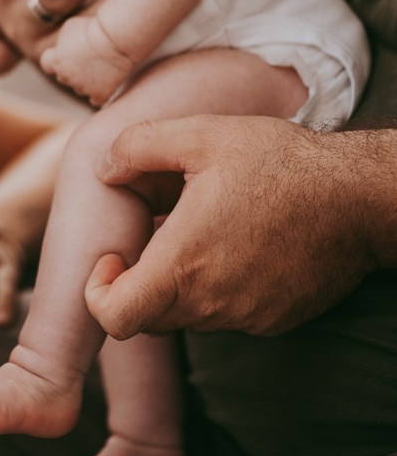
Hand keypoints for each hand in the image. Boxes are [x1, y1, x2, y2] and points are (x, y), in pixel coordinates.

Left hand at [39, 15, 134, 105]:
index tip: (66, 55)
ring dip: (87, 82)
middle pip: (65, 77)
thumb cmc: (93, 28)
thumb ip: (61, 41)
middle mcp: (66, 77)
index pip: (47, 65)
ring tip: (101, 67)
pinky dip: (100, 93)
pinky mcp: (100, 95)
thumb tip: (60, 49)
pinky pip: (96, 100)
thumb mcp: (69, 28)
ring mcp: (83, 88)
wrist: (116, 38)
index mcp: (57, 61)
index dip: (56, 60)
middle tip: (88, 59)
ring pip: (81, 89)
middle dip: (72, 71)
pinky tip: (108, 82)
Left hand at [86, 115, 379, 336]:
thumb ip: (138, 148)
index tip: (114, 258)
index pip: (117, 318)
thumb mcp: (201, 134)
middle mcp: (213, 303)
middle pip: (148, 318)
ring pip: (188, 316)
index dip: (98, 294)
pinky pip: (227, 316)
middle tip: (153, 236)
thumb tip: (104, 170)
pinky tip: (235, 245)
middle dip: (136, 284)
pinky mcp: (274, 320)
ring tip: (198, 232)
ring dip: (179, 285)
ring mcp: (246, 317)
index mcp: (184, 264)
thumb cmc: (278, 162)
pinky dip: (217, 290)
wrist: (357, 196)